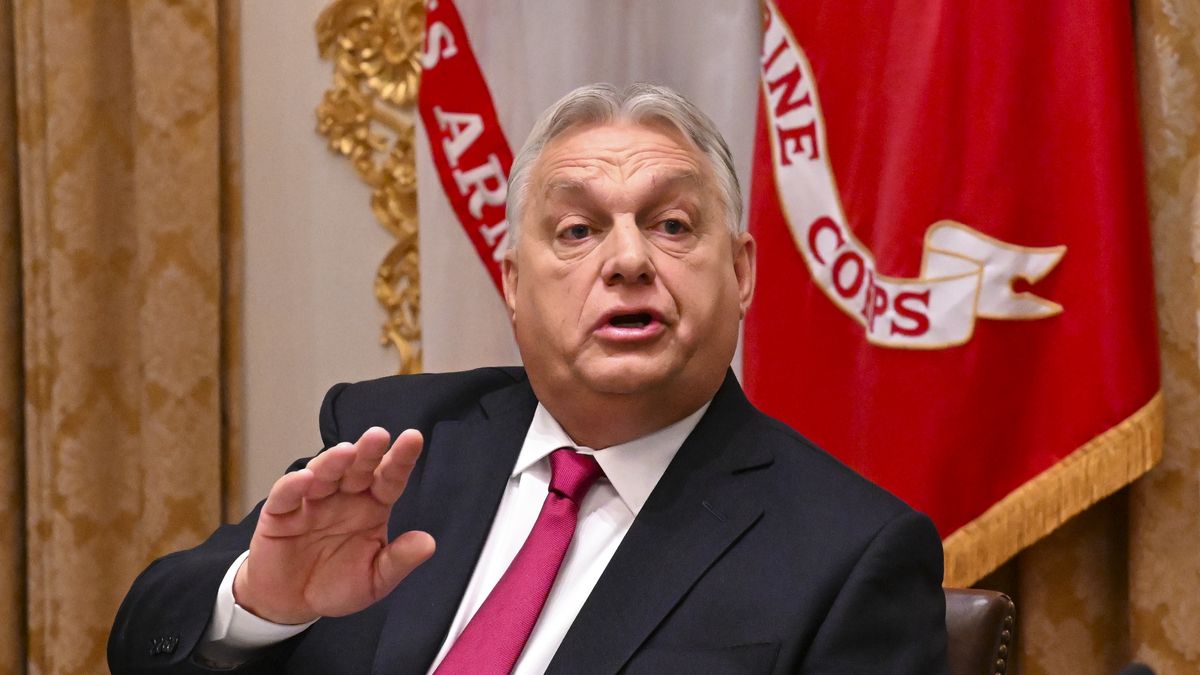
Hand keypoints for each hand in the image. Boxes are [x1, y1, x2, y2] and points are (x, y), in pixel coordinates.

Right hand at [233, 427, 435, 623]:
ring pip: (323, 474)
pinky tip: (305, 478)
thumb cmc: (337, 584)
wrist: (293, 604)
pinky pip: (286, 495)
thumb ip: (398, 560)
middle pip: (358, 469)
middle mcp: (344, 497)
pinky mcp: (279, 513)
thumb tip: (428, 543)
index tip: (413, 438)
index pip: (389, 479)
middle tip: (379, 436)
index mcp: (372, 506)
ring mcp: (311, 501)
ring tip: (345, 453)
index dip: (401, 460)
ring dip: (333, 462)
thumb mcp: (375, 580)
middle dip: (368, 452)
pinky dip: (293, 485)